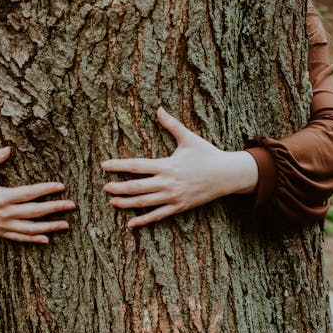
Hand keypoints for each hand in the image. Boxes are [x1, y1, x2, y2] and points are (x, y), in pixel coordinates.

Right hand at [0, 146, 75, 242]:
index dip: (46, 190)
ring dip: (50, 227)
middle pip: (34, 212)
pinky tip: (47, 238)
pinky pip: (20, 238)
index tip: (61, 186)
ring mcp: (2, 226)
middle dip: (55, 208)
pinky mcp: (0, 233)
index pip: (29, 193)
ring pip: (30, 229)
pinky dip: (34, 239)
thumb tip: (8, 149)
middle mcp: (3, 214)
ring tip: (66, 224)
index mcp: (1, 197)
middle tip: (72, 205)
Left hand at [102, 106, 257, 227]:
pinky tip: (130, 224)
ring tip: (112, 202)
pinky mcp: (179, 207)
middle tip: (104, 187)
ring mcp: (173, 197)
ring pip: (144, 203)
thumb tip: (158, 108)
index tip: (105, 165)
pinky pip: (158, 216)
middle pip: (137, 187)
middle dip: (119, 187)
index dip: (119, 165)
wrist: (227, 175)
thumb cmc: (207, 154)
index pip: (137, 166)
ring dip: (126, 203)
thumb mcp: (189, 138)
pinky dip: (143, 220)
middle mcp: (168, 183)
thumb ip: (172, 124)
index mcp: (167, 165)